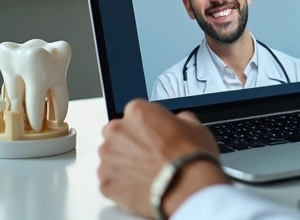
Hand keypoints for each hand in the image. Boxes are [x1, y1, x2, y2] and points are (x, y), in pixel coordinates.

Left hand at [99, 99, 228, 218]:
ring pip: (110, 158)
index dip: (146, 125)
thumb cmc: (190, 157)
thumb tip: (175, 124)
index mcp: (137, 112)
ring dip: (123, 163)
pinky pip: (110, 180)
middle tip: (149, 154)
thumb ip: (176, 120)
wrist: (187, 188)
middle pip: (116, 133)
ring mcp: (108, 159)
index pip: (134, 112)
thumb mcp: (194, 126)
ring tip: (147, 173)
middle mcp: (117, 132)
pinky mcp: (106, 183)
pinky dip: (121, 183)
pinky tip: (141, 185)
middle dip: (129, 142)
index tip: (155, 135)